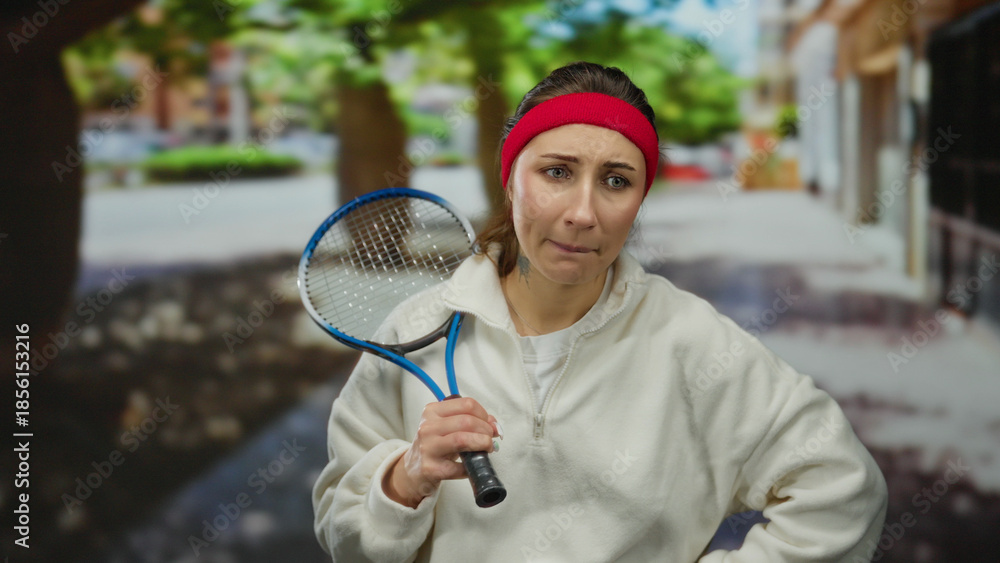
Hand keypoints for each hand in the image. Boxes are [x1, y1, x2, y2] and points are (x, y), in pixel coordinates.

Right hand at [383, 397, 498, 507]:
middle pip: (467, 421)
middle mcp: (428, 427)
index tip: (489, 424)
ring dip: (482, 444)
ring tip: (487, 448)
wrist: (413, 469)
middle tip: (490, 439)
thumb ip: (471, 421)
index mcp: (432, 411)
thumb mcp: (449, 427)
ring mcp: (428, 447)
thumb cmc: (435, 445)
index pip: (467, 404)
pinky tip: (472, 466)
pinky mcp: (431, 468)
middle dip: (486, 430)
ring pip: (462, 439)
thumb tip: (495, 425)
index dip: (484, 414)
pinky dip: (472, 466)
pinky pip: (459, 467)